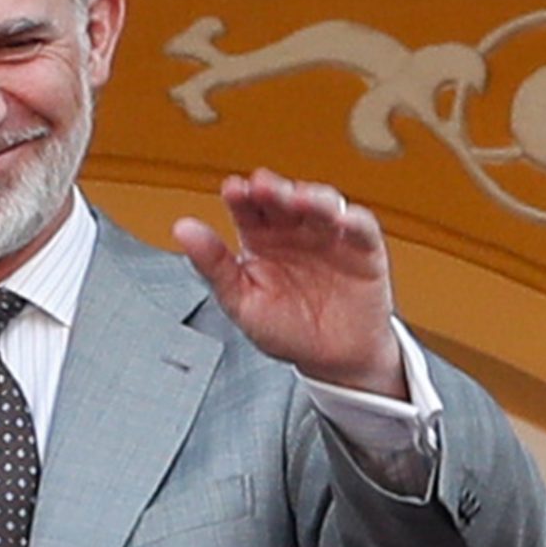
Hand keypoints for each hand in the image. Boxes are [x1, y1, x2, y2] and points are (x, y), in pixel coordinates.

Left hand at [173, 169, 405, 396]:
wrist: (332, 360)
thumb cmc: (285, 330)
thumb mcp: (241, 302)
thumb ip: (213, 266)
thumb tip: (183, 229)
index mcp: (261, 238)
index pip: (248, 208)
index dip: (241, 196)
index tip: (232, 190)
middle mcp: (294, 230)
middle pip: (284, 198)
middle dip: (274, 189)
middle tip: (262, 186)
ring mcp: (328, 235)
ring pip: (322, 204)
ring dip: (311, 197)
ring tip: (298, 199)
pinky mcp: (362, 247)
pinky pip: (361, 228)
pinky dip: (353, 220)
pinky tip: (341, 221)